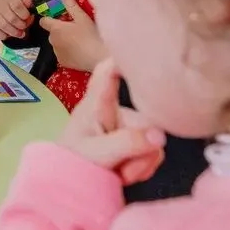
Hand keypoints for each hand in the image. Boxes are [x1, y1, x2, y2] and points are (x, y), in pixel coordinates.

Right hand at [0, 0, 33, 40]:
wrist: (11, 14)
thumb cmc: (19, 11)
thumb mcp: (27, 7)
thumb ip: (29, 4)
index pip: (17, 5)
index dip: (24, 14)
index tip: (28, 17)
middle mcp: (1, 4)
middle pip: (11, 18)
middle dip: (21, 25)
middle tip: (24, 27)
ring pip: (4, 25)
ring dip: (14, 32)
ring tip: (20, 33)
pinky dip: (3, 35)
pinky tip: (8, 35)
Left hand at [39, 0, 107, 71]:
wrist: (100, 58)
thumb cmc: (91, 35)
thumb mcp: (82, 17)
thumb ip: (70, 5)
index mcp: (55, 28)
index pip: (44, 21)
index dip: (50, 18)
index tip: (61, 19)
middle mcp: (52, 40)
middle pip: (52, 32)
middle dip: (60, 30)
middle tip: (76, 30)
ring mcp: (56, 52)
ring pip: (57, 44)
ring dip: (64, 41)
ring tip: (80, 41)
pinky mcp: (62, 62)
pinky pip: (62, 54)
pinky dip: (68, 52)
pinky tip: (79, 51)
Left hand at [59, 59, 166, 184]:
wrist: (69, 182)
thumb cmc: (74, 160)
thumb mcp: (97, 153)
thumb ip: (127, 143)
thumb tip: (160, 135)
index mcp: (98, 103)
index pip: (108, 71)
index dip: (122, 58)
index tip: (137, 46)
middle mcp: (115, 109)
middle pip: (148, 116)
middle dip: (142, 148)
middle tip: (124, 167)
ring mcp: (126, 125)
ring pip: (155, 139)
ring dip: (142, 161)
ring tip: (120, 171)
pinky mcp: (134, 140)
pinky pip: (155, 151)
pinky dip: (144, 166)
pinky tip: (127, 173)